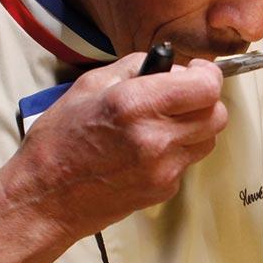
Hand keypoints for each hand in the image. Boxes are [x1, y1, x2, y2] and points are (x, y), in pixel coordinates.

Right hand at [0, 53, 226, 262]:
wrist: (45, 198)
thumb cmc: (57, 142)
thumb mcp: (87, 86)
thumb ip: (134, 68)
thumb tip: (165, 64)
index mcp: (135, 105)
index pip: (206, 87)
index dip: (206, 74)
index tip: (194, 71)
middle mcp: (156, 138)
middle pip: (217, 114)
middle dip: (203, 99)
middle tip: (180, 95)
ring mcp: (163, 169)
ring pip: (208, 139)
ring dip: (195, 125)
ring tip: (162, 122)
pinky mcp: (163, 191)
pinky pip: (187, 162)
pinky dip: (177, 150)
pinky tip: (147, 148)